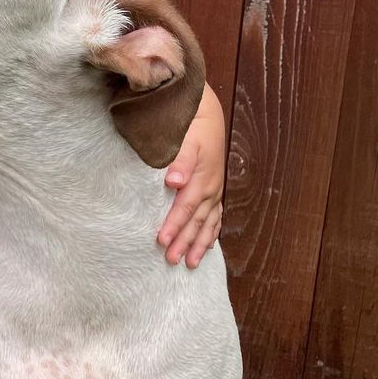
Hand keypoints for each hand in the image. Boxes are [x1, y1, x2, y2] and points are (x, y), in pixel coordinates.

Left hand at [157, 84, 224, 268]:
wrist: (205, 115)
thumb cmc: (190, 128)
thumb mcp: (184, 140)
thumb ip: (178, 161)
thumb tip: (173, 182)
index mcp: (201, 179)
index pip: (185, 208)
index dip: (174, 226)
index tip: (161, 241)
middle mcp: (211, 188)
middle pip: (196, 221)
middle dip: (184, 242)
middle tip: (172, 261)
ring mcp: (215, 191)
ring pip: (208, 223)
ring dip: (199, 244)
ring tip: (190, 263)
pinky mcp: (215, 190)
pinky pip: (216, 217)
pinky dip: (211, 233)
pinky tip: (207, 246)